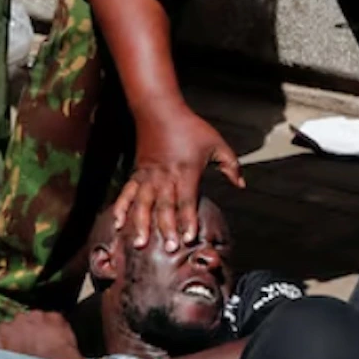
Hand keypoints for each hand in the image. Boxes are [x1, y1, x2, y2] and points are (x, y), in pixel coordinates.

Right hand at [0, 307, 86, 358]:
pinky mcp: (55, 317)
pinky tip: (59, 340)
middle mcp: (20, 319)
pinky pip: (55, 320)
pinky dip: (57, 327)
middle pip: (22, 320)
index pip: (6, 328)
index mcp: (6, 331)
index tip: (19, 342)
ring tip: (48, 343)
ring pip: (39, 318)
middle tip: (35, 343)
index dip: (14, 336)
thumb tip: (8, 350)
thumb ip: (7, 350)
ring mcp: (38, 316)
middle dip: (28, 329)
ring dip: (42, 327)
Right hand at [116, 109, 244, 249]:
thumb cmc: (191, 127)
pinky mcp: (137, 173)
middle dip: (166, 228)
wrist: (160, 110)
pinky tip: (117, 224)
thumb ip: (230, 165)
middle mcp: (165, 176)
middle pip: (165, 206)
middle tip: (168, 248)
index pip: (187, 200)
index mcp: (186, 171)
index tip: (188, 238)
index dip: (187, 219)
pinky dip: (121, 208)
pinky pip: (127, 194)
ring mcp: (148, 176)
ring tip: (139, 243)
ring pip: (143, 204)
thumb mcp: (216, 143)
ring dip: (141, 224)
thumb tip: (241, 185)